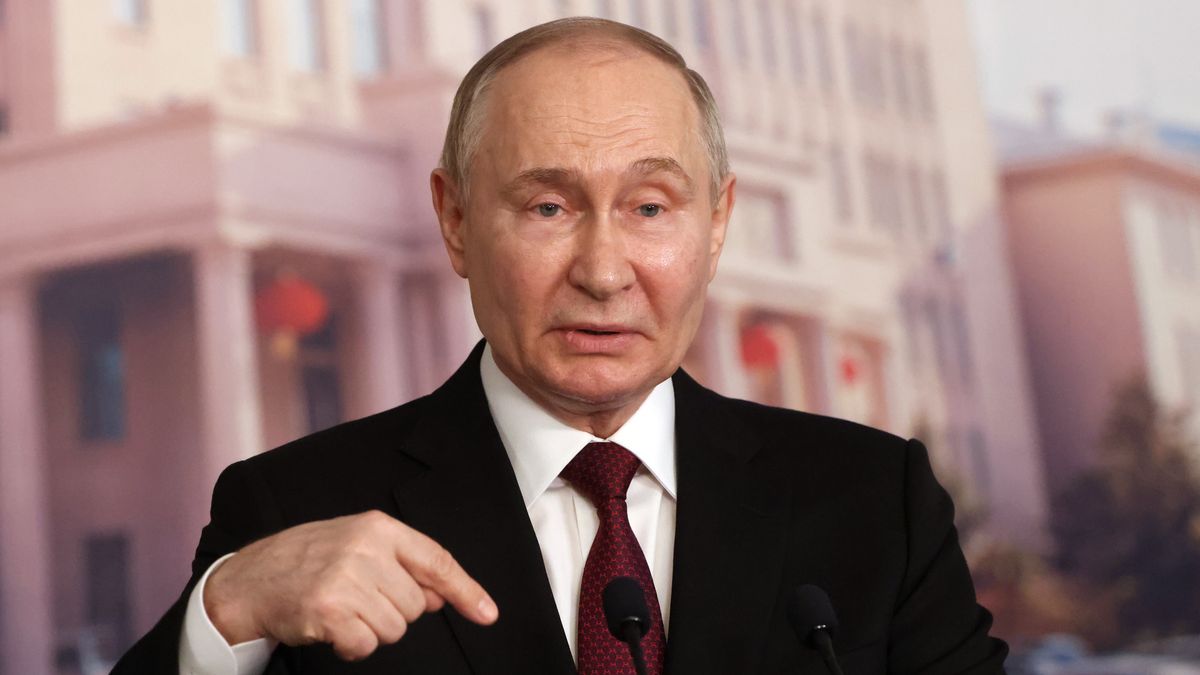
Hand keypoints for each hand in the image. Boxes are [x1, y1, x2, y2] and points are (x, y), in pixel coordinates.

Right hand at [203, 510, 497, 660]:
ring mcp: (346, 579)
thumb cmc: (307, 561)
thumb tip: (441, 594)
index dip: (466, 590)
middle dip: (391, 612)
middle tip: (357, 598)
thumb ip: (401, 564)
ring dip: (370, 629)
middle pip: (415, 605)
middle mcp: (366, 549)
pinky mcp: (329, 610)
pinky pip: (366, 646)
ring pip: (394, 628)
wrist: (249, 578)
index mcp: (378, 527)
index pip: (437, 560)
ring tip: (341, 609)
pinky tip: (331, 628)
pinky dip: (352, 646)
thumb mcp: (357, 545)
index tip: (488, 613)